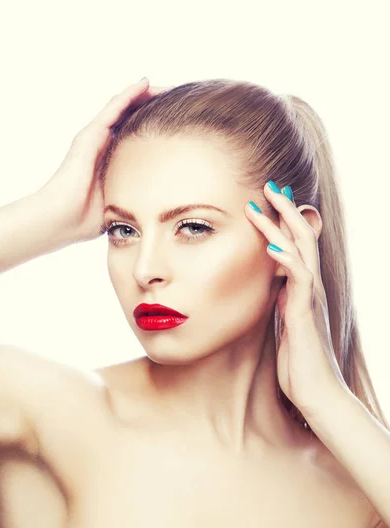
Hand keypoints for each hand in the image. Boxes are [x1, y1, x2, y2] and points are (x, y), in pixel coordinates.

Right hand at [40, 78, 171, 241]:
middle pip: (133, 116)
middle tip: (181, 97)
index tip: (185, 118)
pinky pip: (113, 108)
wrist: (62, 220)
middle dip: (156, 105)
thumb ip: (138, 196)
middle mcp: (104, 143)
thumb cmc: (87, 218)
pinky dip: (130, 95)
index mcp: (113, 158)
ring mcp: (95, 136)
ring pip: (124, 106)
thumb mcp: (122, 202)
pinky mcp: (90, 135)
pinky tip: (146, 85)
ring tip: (169, 87)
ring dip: (147, 94)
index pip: (139, 132)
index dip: (159, 122)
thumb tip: (165, 204)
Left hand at [245, 181, 348, 420]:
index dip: (283, 220)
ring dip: (280, 226)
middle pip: (301, 237)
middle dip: (284, 210)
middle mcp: (310, 286)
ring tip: (262, 205)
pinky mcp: (306, 312)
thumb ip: (281, 299)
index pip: (296, 243)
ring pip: (300, 251)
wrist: (314, 390)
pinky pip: (299, 280)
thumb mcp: (285, 321)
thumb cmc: (298, 358)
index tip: (267, 199)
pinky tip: (271, 248)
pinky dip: (286, 261)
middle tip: (269, 186)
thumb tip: (272, 284)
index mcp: (302, 286)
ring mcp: (310, 297)